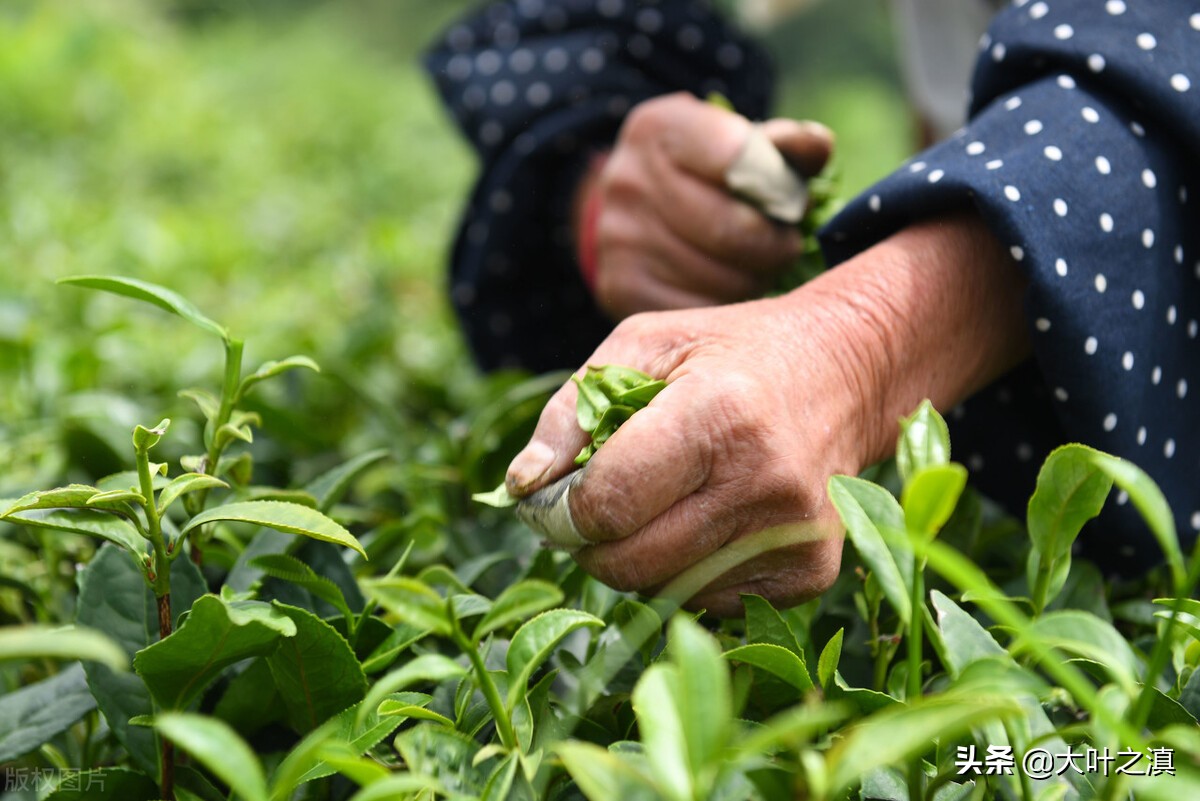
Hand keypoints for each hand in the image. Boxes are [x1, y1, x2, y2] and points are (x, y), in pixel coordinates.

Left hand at [508, 213, 1029, 615]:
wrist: (845, 370)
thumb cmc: (727, 353)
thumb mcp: (643, 345)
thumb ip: (570, 411)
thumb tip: (521, 488)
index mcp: (717, 416)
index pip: (608, 505)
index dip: (562, 510)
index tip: (555, 495)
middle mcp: (764, 483)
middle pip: (629, 564)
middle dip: (592, 542)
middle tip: (597, 506)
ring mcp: (794, 534)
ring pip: (664, 590)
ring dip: (637, 558)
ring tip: (656, 503)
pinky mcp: (811, 572)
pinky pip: (710, 601)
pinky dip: (686, 571)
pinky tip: (703, 521)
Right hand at [578, 92, 833, 319]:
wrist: (636, 207)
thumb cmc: (705, 172)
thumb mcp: (739, 142)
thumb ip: (784, 145)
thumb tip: (818, 148)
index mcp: (659, 129)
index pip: (736, 158)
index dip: (778, 187)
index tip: (791, 200)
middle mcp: (627, 181)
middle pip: (729, 229)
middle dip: (775, 246)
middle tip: (786, 246)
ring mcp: (619, 239)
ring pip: (718, 279)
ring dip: (755, 281)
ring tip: (760, 268)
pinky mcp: (620, 288)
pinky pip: (695, 312)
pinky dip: (726, 309)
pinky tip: (733, 291)